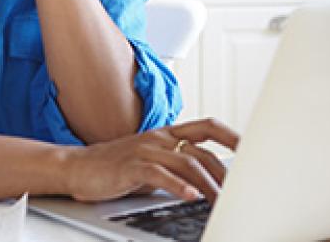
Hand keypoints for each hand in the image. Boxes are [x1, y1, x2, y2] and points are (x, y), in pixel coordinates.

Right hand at [61, 118, 239, 203]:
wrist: (76, 167)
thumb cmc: (115, 168)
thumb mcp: (152, 164)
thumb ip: (177, 168)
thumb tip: (208, 184)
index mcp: (166, 135)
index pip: (207, 127)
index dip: (232, 136)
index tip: (253, 150)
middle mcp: (158, 138)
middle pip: (202, 151)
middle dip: (225, 174)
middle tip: (240, 193)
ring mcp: (144, 150)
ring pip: (186, 163)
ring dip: (208, 185)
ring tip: (220, 202)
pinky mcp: (130, 166)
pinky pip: (159, 174)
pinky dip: (177, 186)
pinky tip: (190, 196)